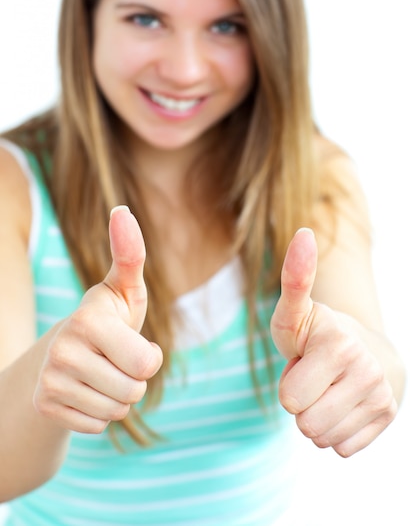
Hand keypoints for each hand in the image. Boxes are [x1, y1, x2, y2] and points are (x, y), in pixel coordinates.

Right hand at [33, 206, 162, 432]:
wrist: (67, 352)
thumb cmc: (108, 318)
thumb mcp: (123, 289)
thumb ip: (129, 254)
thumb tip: (121, 210)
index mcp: (88, 319)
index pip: (147, 364)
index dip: (149, 356)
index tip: (130, 340)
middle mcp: (63, 349)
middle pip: (133, 391)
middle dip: (134, 379)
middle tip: (116, 360)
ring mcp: (50, 379)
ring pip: (116, 412)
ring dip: (118, 397)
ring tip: (101, 374)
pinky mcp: (45, 405)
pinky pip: (97, 426)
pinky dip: (99, 413)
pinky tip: (85, 391)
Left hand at [270, 228, 395, 456]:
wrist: (364, 348)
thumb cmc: (317, 333)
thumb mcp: (296, 311)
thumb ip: (294, 278)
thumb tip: (303, 232)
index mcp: (338, 343)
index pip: (289, 400)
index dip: (289, 384)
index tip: (306, 362)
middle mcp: (366, 369)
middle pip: (304, 424)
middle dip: (301, 402)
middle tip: (315, 376)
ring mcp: (381, 395)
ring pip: (323, 438)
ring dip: (318, 417)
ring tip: (328, 388)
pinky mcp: (388, 416)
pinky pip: (342, 448)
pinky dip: (337, 431)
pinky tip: (344, 404)